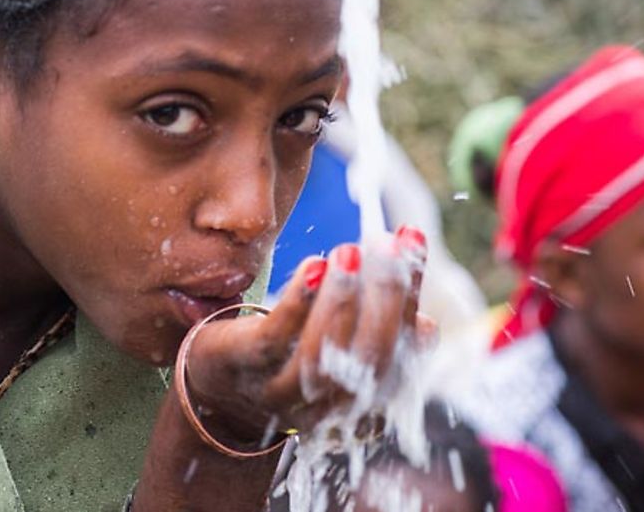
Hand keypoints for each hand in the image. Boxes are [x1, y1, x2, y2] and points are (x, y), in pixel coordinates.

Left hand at [183, 225, 430, 446]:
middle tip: (386, 246)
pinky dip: (298, 302)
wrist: (215, 390)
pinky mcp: (243, 369)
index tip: (412, 240)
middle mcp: (325, 403)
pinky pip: (273, 340)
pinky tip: (313, 265)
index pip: (399, 351)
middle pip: (368, 362)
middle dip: (384, 300)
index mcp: (358, 397)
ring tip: (349, 253)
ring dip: (340, 301)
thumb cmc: (287, 355)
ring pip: (322, 356)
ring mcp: (281, 391)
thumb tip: (428, 325)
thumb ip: (376, 333)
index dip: (411, 296)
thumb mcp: (337, 348)